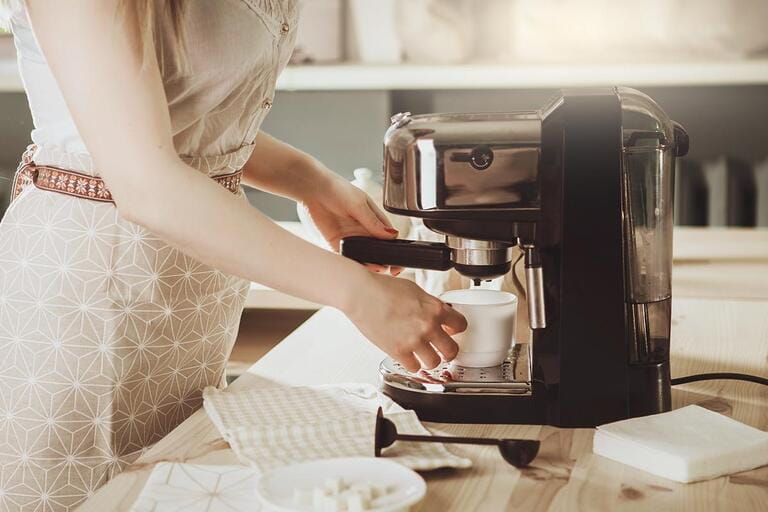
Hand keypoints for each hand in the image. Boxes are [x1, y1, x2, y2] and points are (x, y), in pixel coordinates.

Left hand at [300, 170, 400, 274]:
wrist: (313, 189)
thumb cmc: (337, 189)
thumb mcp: (359, 204)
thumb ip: (373, 221)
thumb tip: (391, 235)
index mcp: (374, 220)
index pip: (390, 239)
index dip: (395, 251)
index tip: (398, 262)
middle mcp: (364, 230)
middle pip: (379, 251)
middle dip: (385, 262)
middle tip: (388, 269)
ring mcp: (351, 238)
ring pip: (365, 257)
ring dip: (370, 265)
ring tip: (374, 267)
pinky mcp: (337, 243)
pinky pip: (347, 258)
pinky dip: (353, 264)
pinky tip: (358, 266)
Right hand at [344, 272, 467, 371]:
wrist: (362, 294)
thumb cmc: (383, 288)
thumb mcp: (414, 289)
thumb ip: (428, 304)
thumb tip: (435, 312)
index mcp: (435, 308)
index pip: (461, 324)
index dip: (456, 329)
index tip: (451, 331)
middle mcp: (428, 326)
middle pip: (452, 350)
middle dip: (448, 351)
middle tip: (443, 350)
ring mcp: (414, 341)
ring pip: (434, 363)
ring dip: (430, 360)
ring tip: (424, 356)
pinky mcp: (398, 351)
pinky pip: (414, 367)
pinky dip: (412, 364)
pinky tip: (409, 357)